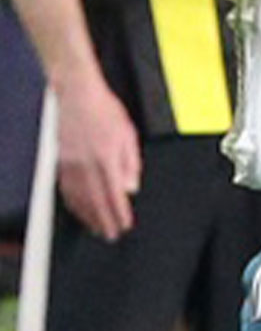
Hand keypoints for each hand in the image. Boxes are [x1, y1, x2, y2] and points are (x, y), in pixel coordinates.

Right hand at [54, 74, 139, 240]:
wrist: (78, 95)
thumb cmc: (105, 111)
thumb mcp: (129, 135)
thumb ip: (131, 164)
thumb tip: (132, 188)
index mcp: (107, 158)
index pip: (115, 195)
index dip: (119, 213)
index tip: (125, 225)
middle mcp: (87, 164)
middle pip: (96, 201)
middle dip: (104, 221)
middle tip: (111, 234)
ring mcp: (70, 164)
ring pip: (79, 198)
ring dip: (88, 216)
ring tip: (96, 227)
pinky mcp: (60, 162)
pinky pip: (66, 190)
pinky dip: (73, 204)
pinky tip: (79, 210)